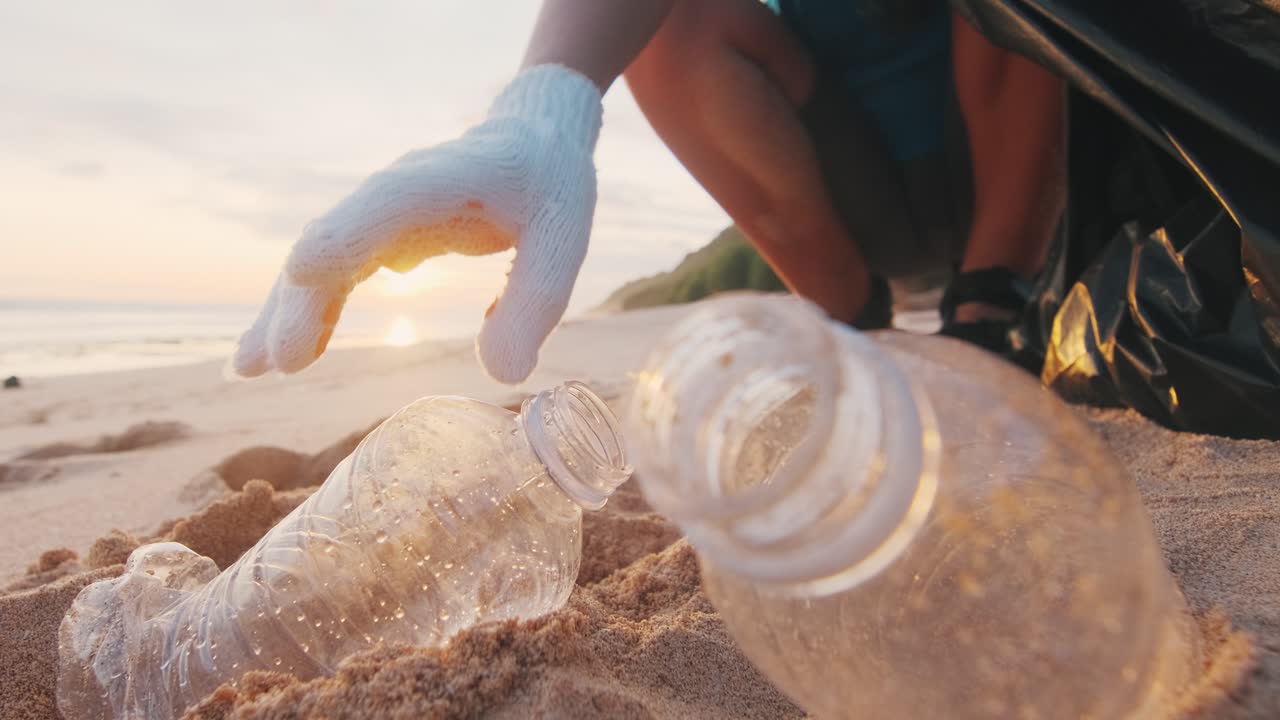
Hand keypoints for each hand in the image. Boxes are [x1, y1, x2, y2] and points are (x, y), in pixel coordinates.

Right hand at [230, 65, 602, 383]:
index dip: (344, 237)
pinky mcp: (379, 233)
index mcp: (446, 178)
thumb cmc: (551, 185)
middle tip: (277, 364)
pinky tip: (288, 355)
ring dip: (287, 312)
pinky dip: (308, 310)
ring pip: (322, 260)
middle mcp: (399, 190)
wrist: (534, 140)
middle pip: (336, 241)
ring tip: (249, 368)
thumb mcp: (564, 240)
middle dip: (302, 301)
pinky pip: (334, 271)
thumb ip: (536, 303)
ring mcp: (381, 212)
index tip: (302, 277)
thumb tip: (501, 375)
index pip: (386, 203)